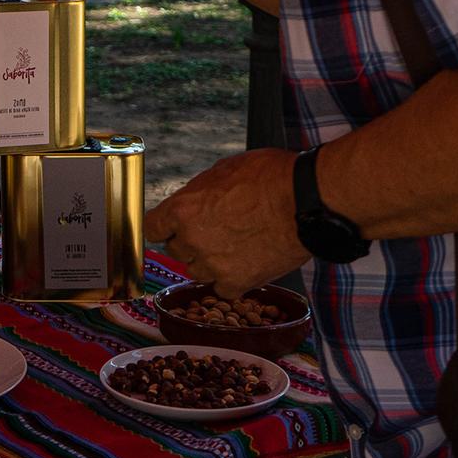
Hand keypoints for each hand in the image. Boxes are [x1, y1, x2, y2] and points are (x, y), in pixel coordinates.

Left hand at [142, 148, 309, 297]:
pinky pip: (220, 287)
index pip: (152, 228)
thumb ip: (199, 193)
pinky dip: (229, 279)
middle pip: (175, 250)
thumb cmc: (271, 177)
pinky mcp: (237, 282)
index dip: (163, 227)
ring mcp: (213, 264)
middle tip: (215, 230)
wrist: (306, 200)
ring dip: (208, 261)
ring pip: (196, 270)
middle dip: (190, 241)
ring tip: (233, 245)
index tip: (169, 228)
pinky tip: (243, 263)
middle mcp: (192, 239)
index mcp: (183, 208)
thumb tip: (192, 202)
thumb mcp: (224, 170)